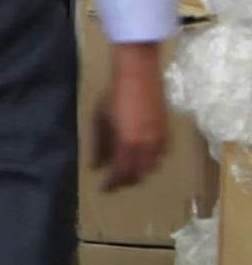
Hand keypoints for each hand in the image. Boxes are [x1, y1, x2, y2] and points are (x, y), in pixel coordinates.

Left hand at [93, 43, 169, 190]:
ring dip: (140, 172)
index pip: (122, 174)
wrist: (139, 74)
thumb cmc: (114, 95)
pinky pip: (162, 155)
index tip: (104, 189)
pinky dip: (151, 161)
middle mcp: (148, 146)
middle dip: (126, 181)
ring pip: (153, 166)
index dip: (113, 184)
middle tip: (114, 182)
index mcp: (129, 145)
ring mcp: (160, 139)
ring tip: (127, 170)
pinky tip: (142, 156)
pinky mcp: (167, 131)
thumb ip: (99, 146)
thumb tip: (96, 167)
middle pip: (139, 174)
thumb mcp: (100, 121)